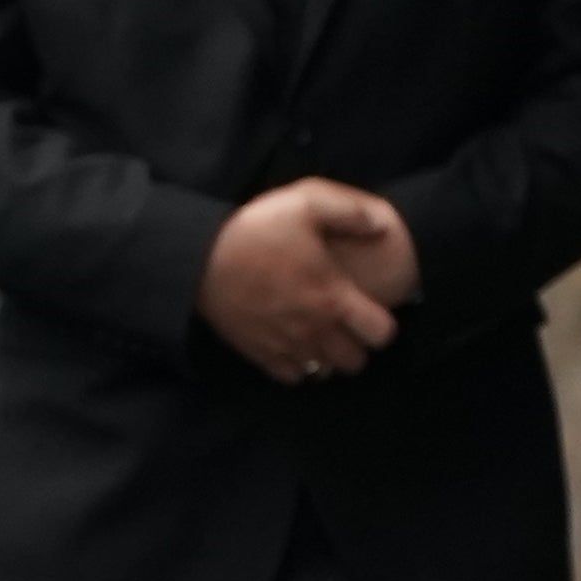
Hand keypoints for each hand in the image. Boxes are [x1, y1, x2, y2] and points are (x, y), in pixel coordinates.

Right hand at [199, 178, 407, 380]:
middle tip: (346, 324)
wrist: (197, 259)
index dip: (383, 324)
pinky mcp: (259, 354)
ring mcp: (286, 346)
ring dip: (329, 357)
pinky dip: (299, 367)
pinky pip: (293, 378)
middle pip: (355, 362)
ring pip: (326, 373)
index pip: (381, 333)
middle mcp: (315, 330)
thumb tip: (382, 226)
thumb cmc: (255, 231)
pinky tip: (294, 345)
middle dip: (357, 345)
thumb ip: (351, 212)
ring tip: (321, 336)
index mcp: (333, 297)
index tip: (371, 310)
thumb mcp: (306, 202)